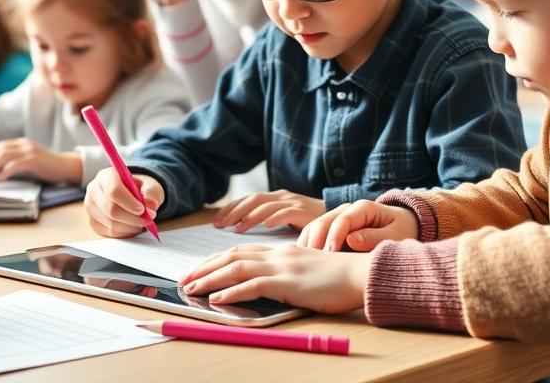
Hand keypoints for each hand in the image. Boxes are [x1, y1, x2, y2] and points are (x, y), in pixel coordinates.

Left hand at [0, 138, 81, 183]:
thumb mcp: (28, 162)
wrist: (66, 166)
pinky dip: (4, 172)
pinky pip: (15, 164)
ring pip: (3, 156)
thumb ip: (15, 162)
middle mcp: (23, 144)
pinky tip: (0, 180)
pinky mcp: (34, 159)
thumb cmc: (46, 168)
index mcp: (21, 143)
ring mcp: (29, 150)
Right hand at [84, 167, 163, 237]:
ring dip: (130, 226)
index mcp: (106, 176)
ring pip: (111, 223)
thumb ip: (151, 193)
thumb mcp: (149, 185)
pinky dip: (125, 232)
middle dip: (132, 218)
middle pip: (111, 210)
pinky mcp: (93, 222)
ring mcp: (91, 207)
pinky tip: (132, 225)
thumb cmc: (138, 188)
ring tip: (141, 221)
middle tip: (147, 219)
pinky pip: (110, 232)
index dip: (129, 203)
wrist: (129, 193)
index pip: (113, 191)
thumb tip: (150, 206)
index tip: (142, 209)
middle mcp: (94, 190)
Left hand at [180, 244, 369, 312]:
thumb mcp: (309, 271)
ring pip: (236, 268)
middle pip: (232, 256)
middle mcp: (279, 255)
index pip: (242, 251)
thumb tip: (268, 284)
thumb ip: (289, 273)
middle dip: (205, 267)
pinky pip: (253, 285)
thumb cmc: (341, 278)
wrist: (364, 274)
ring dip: (210, 278)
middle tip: (185, 278)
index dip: (217, 259)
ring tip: (191, 287)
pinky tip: (217, 298)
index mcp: (283, 251)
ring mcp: (283, 267)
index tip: (199, 269)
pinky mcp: (289, 283)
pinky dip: (231, 291)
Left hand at [213, 190, 325, 232]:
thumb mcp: (284, 223)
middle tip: (220, 225)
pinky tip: (266, 226)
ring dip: (250, 217)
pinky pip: (287, 212)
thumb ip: (266, 225)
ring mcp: (294, 203)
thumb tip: (240, 236)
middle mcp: (282, 197)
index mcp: (275, 199)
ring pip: (266, 206)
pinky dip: (275, 218)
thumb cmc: (308, 226)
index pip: (247, 200)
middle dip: (234, 212)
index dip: (230, 209)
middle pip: (252, 200)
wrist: (339, 221)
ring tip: (237, 228)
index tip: (215, 222)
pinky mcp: (306, 212)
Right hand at [298, 199, 419, 251]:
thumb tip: (352, 241)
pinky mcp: (331, 229)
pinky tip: (305, 261)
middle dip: (317, 241)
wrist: (402, 227)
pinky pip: (314, 234)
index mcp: (363, 208)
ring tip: (305, 262)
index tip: (330, 253)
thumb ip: (375, 237)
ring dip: (308, 243)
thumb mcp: (395, 235)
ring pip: (315, 226)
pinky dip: (308, 245)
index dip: (334, 236)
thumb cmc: (401, 231)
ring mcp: (337, 218)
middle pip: (324, 221)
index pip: (343, 219)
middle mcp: (347, 210)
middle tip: (312, 261)